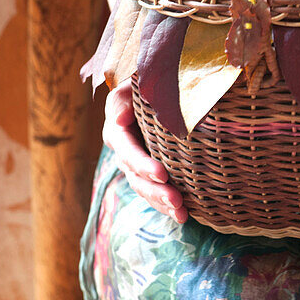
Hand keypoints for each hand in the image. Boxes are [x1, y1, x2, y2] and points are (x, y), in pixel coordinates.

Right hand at [102, 79, 187, 222]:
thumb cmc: (147, 83)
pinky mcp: (150, 172)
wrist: (160, 90)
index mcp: (117, 130)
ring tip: (181, 214)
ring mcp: (136, 164)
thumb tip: (118, 119)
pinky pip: (155, 192)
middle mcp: (124, 151)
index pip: (127, 150)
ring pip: (145, 189)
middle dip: (155, 191)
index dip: (142, 164)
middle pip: (136, 176)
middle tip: (177, 200)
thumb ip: (123, 98)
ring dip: (162, 203)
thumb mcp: (133, 83)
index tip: (162, 174)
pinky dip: (166, 205)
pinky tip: (182, 216)